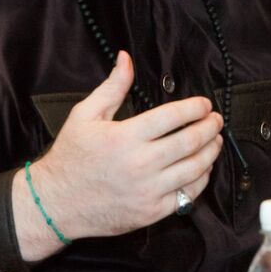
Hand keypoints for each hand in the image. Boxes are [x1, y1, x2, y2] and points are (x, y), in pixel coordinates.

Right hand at [12, 51, 223, 260]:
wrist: (54, 204)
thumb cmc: (70, 158)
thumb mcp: (85, 115)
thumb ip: (112, 87)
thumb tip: (126, 59)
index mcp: (125, 137)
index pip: (173, 116)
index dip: (195, 108)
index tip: (205, 104)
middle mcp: (140, 164)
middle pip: (190, 141)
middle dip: (210, 127)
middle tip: (216, 120)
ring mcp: (148, 190)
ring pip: (195, 168)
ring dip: (211, 152)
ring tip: (216, 141)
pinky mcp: (151, 212)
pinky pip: (188, 195)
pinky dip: (201, 179)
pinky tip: (202, 168)